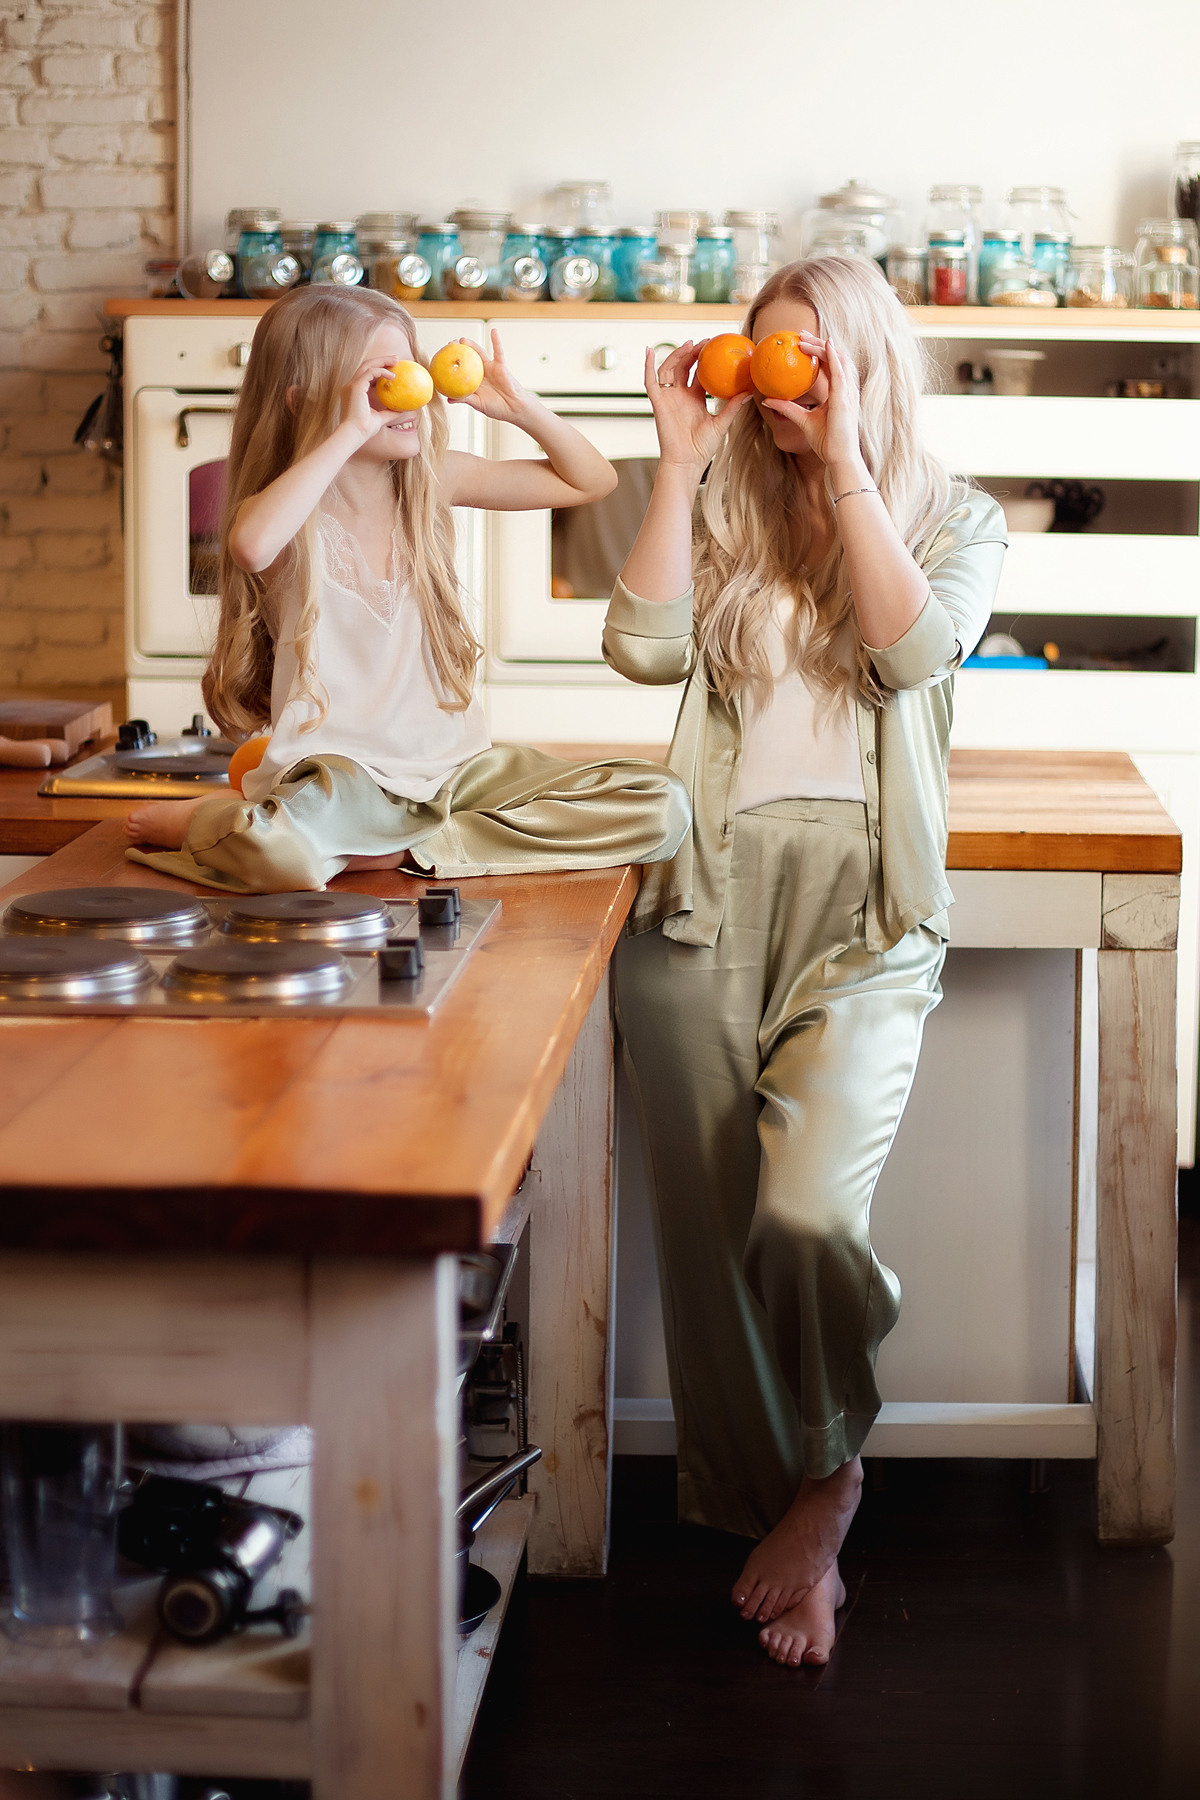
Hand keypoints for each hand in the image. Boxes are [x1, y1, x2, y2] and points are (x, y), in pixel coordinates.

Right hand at [336, 354, 404, 442]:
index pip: (366, 375)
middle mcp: (351, 386)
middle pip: (366, 366)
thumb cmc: (365, 429)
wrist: (354, 434)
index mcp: (354, 392)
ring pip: (367, 365)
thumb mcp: (381, 418)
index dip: (379, 369)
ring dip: (383, 361)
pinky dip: (382, 371)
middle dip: (382, 360)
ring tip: (396, 360)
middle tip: (396, 359)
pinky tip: (393, 376)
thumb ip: (390, 412)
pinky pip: (370, 373)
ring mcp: (352, 385)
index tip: (392, 368)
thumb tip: (404, 410)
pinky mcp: (355, 387)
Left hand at [455, 330, 531, 424]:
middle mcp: (480, 372)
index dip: (451, 363)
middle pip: (467, 357)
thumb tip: (448, 399)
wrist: (514, 408)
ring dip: (471, 345)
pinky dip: (496, 341)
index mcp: (473, 381)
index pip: (459, 369)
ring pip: (479, 353)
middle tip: (449, 345)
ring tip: (462, 339)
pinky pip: (498, 351)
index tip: (440, 358)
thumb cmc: (496, 408)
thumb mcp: (478, 404)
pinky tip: (493, 330)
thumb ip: (465, 399)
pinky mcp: (500, 365)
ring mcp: (490, 367)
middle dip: (458, 350)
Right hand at [646, 340, 753, 472]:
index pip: (698, 374)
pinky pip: (649, 381)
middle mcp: (680, 396)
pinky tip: (649, 350)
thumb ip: (733, 406)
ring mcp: (668, 398)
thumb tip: (750, 391)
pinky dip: (647, 365)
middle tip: (705, 342)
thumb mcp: (721, 423)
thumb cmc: (701, 448)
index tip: (716, 348)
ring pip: (669, 369)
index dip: (705, 360)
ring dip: (677, 355)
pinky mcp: (658, 402)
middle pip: (684, 367)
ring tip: (689, 344)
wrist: (686, 462)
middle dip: (693, 353)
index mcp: (694, 399)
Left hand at [761, 333, 862, 469]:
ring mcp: (848, 393)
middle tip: (800, 334)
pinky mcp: (845, 399)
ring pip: (838, 360)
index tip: (802, 342)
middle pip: (835, 357)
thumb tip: (768, 399)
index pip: (830, 365)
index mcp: (839, 393)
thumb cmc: (826, 442)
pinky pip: (840, 373)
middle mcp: (846, 389)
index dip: (818, 351)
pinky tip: (826, 345)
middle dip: (819, 343)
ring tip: (805, 338)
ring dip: (822, 346)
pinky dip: (834, 357)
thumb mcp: (803, 420)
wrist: (839, 458)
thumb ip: (787, 408)